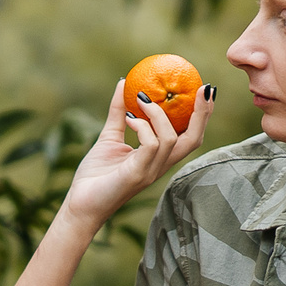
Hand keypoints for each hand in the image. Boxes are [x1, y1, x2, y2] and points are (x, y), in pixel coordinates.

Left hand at [56, 80, 214, 233]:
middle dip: (203, 113)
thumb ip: (119, 112)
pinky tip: (129, 120)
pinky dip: (142, 127)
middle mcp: (160, 165)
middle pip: (194, 140)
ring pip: (170, 138)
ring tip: (141, 98)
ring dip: (157, 114)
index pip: (190, 136)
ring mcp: (151, 170)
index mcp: (159, 157)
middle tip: (203, 88)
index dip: (202, 115)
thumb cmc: (95, 175)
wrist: (80, 203)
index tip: (205, 89)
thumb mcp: (109, 136)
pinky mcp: (138, 174)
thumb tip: (124, 82)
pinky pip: (150, 144)